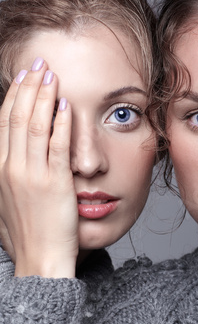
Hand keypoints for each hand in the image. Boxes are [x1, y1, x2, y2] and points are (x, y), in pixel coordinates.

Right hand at [0, 58, 77, 276]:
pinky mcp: (55, 183)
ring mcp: (32, 175)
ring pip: (34, 125)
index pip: (3, 123)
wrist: (40, 259)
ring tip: (51, 75)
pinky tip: (66, 106)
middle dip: (28, 86)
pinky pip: (57, 146)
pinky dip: (61, 123)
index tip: (22, 77)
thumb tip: (11, 157)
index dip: (13, 96)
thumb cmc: (27, 234)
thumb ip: (8, 175)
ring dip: (43, 96)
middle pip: (16, 117)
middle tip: (38, 65)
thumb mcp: (6, 201)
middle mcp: (11, 168)